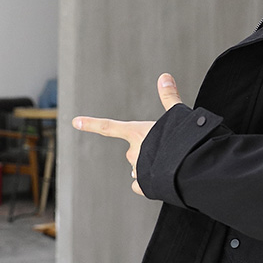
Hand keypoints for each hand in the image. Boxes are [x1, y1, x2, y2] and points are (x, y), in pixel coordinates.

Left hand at [72, 73, 182, 195]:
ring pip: (139, 168)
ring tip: (168, 164)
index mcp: (136, 133)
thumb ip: (169, 96)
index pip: (109, 127)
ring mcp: (137, 170)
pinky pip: (139, 185)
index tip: (75, 122)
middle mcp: (133, 152)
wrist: (187, 167)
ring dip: (149, 166)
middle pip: (133, 151)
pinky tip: (157, 181)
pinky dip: (145, 184)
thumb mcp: (177, 114)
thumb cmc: (182, 140)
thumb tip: (165, 76)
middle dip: (145, 152)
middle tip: (164, 150)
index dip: (91, 123)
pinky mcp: (144, 186)